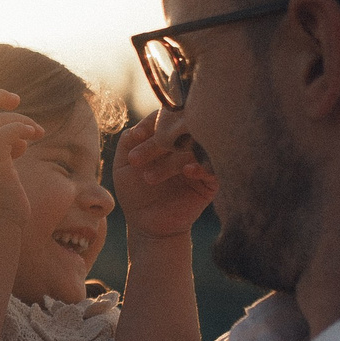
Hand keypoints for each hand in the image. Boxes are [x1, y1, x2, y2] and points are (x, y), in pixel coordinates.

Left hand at [111, 110, 216, 240]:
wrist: (148, 224)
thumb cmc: (135, 191)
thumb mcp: (124, 164)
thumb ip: (128, 142)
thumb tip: (138, 127)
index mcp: (168, 136)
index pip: (168, 117)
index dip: (154, 122)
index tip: (137, 136)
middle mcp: (187, 145)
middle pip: (183, 130)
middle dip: (160, 142)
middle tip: (137, 160)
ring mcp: (201, 161)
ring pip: (196, 148)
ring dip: (173, 160)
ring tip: (149, 178)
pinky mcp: (211, 181)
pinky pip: (214, 168)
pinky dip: (202, 167)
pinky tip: (187, 171)